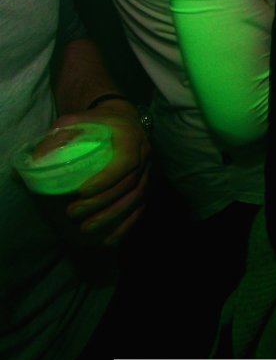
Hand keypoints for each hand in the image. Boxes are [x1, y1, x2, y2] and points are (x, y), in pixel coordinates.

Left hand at [53, 99, 150, 245]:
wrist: (127, 120)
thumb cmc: (102, 122)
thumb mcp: (83, 119)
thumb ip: (63, 132)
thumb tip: (40, 155)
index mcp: (132, 140)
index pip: (124, 164)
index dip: (106, 180)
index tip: (81, 193)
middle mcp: (145, 157)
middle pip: (128, 185)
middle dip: (101, 203)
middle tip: (73, 213)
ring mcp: (149, 173)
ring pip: (135, 199)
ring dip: (112, 217)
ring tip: (87, 229)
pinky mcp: (148, 186)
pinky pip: (141, 208)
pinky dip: (127, 225)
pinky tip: (111, 240)